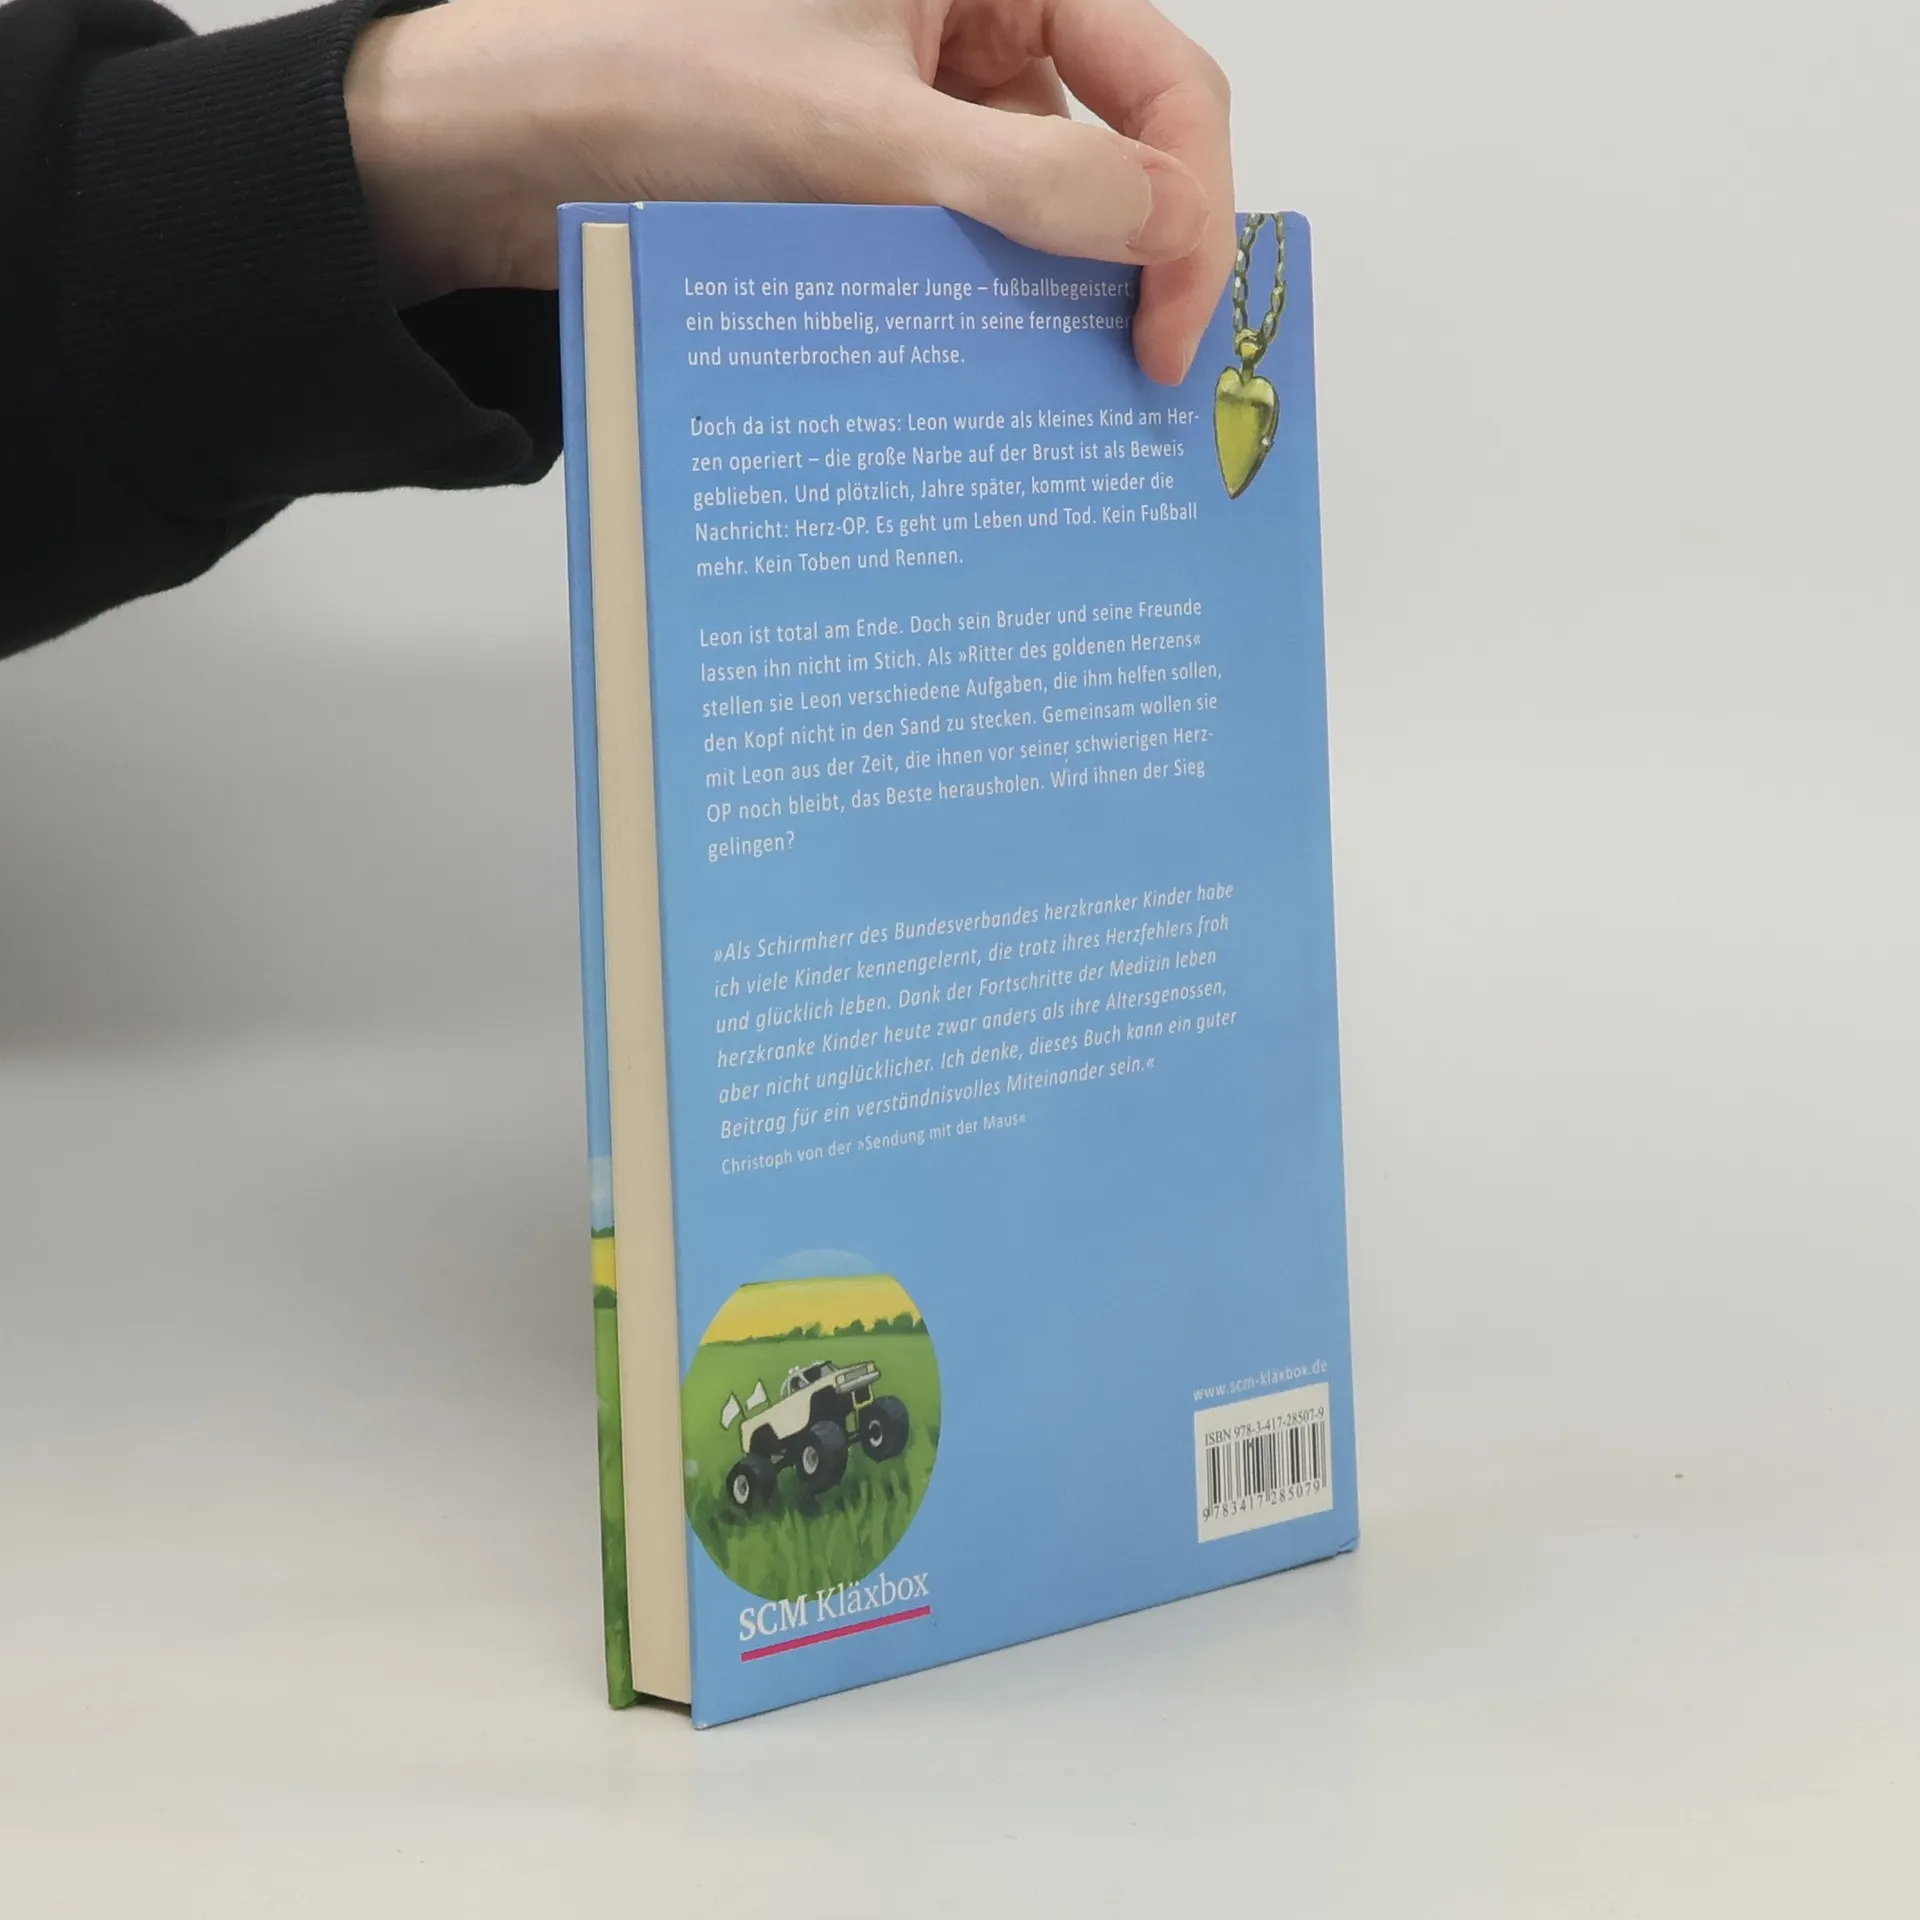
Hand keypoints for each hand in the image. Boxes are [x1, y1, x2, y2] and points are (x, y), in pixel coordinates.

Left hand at [344, 0, 1233, 383]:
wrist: (515, 150)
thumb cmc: (665, 90)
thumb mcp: (867, 142)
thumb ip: (1032, 184)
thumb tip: (1174, 228)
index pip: (1160, 81)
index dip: (1190, 210)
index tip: (1168, 339)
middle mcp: (974, 26)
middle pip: (1119, 148)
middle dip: (1132, 262)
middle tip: (1132, 383)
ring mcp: (931, 107)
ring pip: (1048, 212)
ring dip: (1056, 300)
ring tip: (1056, 397)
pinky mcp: (886, 179)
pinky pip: (975, 248)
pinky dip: (986, 311)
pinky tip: (983, 376)